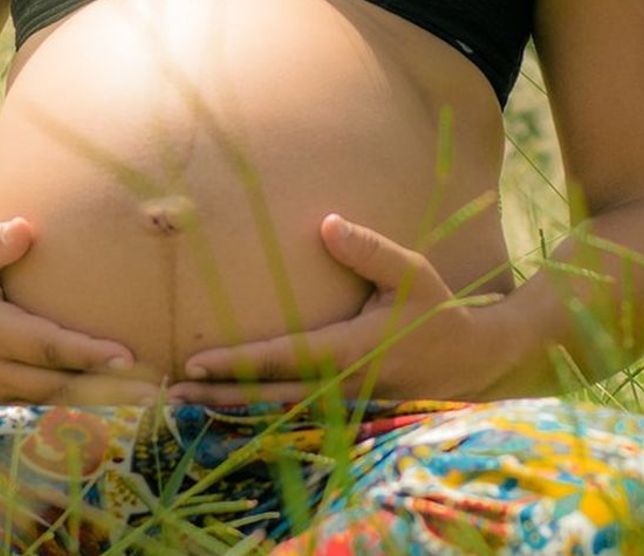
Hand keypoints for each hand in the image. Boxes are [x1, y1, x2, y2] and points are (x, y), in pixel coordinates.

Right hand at [0, 217, 161, 404]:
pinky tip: (111, 421)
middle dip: (106, 391)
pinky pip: (37, 419)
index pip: (46, 347)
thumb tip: (26, 229)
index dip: (85, 353)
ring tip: (145, 410)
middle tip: (154, 394)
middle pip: (57, 386)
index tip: (125, 355)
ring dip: (97, 411)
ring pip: (51, 409)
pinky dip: (72, 422)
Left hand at [166, 213, 509, 404]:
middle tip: (170, 393)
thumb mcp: (411, 272)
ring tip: (184, 404)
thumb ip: (369, 249)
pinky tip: (227, 412)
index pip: (283, 357)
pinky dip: (257, 417)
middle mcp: (342, 387)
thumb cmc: (437, 309)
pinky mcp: (347, 416)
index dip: (238, 362)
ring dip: (231, 410)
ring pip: (277, 414)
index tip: (195, 360)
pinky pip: (294, 420)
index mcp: (351, 351)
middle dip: (219, 395)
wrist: (473, 360)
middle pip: (268, 396)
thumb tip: (327, 223)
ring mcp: (345, 409)